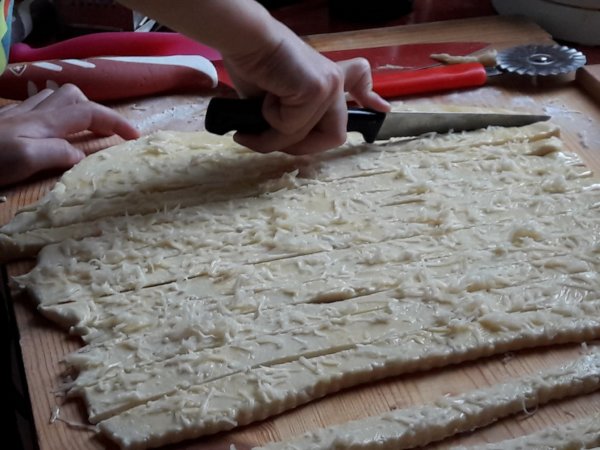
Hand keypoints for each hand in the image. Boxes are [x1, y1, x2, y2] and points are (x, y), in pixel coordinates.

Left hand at [0, 84, 139, 186]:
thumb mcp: (27, 160)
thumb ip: (58, 154)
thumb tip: (81, 155)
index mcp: (46, 123)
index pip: (91, 114)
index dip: (116, 123)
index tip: (135, 137)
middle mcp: (35, 113)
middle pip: (74, 97)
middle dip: (96, 111)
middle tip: (106, 133)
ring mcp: (19, 116)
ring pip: (56, 99)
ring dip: (76, 110)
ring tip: (83, 130)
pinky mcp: (8, 123)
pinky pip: (38, 108)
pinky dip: (54, 114)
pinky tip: (50, 130)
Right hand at [223, 24, 390, 154]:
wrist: (244, 38)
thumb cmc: (251, 62)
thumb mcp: (272, 98)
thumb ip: (287, 117)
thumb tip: (278, 143)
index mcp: (327, 76)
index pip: (360, 80)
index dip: (369, 97)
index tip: (383, 108)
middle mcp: (334, 81)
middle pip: (334, 137)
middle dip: (299, 149)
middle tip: (269, 143)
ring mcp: (329, 86)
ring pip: (304, 137)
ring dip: (271, 138)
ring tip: (249, 129)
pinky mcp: (317, 88)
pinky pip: (291, 126)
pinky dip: (269, 121)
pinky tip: (264, 98)